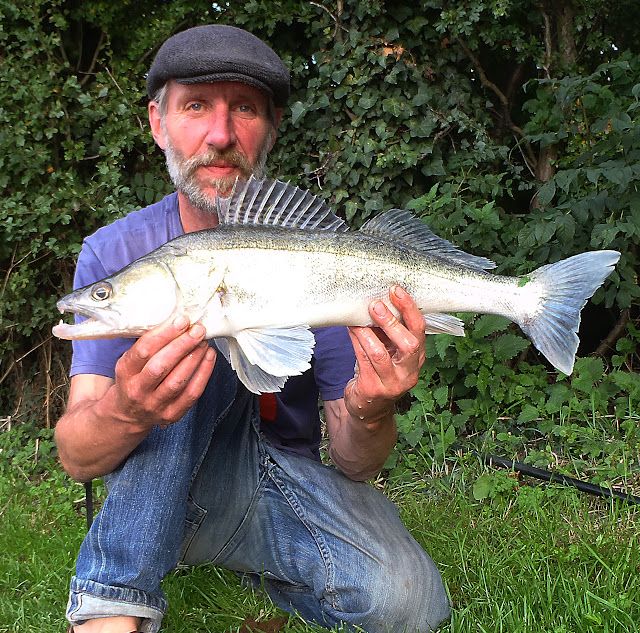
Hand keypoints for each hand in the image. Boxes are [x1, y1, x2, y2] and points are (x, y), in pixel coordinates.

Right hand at [109, 316, 215, 429]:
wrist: (129, 414)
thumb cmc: (134, 379)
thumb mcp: (131, 361)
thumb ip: (148, 344)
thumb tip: (176, 321)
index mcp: (125, 372)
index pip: (143, 351)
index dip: (163, 334)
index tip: (181, 321)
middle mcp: (138, 390)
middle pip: (161, 367)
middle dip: (182, 345)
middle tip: (198, 330)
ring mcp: (155, 405)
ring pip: (177, 381)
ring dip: (195, 358)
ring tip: (204, 342)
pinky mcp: (172, 414)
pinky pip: (191, 393)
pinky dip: (204, 374)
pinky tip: (209, 357)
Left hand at [344, 286, 424, 418]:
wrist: (369, 409)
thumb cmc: (379, 372)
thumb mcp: (389, 352)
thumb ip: (387, 331)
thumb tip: (376, 300)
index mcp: (418, 358)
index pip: (420, 330)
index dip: (409, 309)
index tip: (396, 290)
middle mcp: (409, 372)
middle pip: (408, 344)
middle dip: (392, 322)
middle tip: (375, 304)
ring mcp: (392, 383)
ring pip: (381, 354)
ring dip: (368, 332)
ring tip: (357, 317)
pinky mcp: (372, 389)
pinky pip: (363, 361)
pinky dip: (356, 342)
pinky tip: (351, 329)